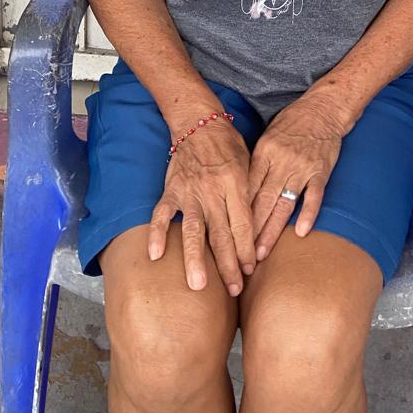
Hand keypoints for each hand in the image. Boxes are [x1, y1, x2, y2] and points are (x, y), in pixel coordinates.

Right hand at [147, 116, 256, 295]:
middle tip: (235, 289)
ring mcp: (189, 191)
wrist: (198, 122)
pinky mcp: (171, 190)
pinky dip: (157, 234)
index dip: (247, 250)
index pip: (243, 224)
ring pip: (193, 230)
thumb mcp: (249, 164)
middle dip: (229, 265)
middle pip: (221, 234)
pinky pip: (161, 214)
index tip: (250, 270)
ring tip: (198, 285)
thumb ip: (249, 195)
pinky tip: (155, 256)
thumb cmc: (229, 146)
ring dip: (196, 259)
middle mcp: (212, 190)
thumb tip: (256, 231)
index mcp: (235, 183)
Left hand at [247, 94, 345, 261]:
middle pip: (262, 200)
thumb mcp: (267, 137)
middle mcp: (281, 161)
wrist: (323, 108)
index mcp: (264, 152)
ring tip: (261, 253)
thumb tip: (239, 191)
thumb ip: (256, 163)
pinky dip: (308, 214)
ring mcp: (302, 167)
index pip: (246, 188)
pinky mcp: (321, 171)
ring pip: (284, 203)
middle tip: (239, 255)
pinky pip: (314, 196)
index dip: (236, 214)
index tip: (227, 236)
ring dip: (272, 230)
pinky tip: (300, 232)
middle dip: (250, 230)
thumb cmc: (292, 122)